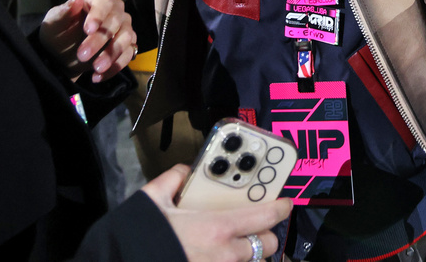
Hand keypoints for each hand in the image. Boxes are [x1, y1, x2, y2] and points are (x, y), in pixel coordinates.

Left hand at [38, 0, 136, 82]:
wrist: (62, 55)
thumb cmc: (58, 33)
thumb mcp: (53, 24)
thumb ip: (62, 13)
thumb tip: (77, 1)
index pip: (103, 1)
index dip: (98, 14)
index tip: (88, 30)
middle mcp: (114, 9)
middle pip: (115, 21)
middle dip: (99, 40)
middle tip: (81, 56)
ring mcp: (123, 26)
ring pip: (126, 37)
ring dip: (112, 54)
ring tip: (95, 69)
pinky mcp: (127, 45)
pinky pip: (128, 54)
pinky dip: (115, 66)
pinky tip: (97, 76)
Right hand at [142, 165, 290, 261]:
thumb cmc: (141, 235)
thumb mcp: (153, 199)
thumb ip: (174, 179)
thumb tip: (186, 172)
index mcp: (218, 227)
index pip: (265, 217)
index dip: (281, 208)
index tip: (285, 202)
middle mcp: (226, 254)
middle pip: (267, 245)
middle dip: (266, 234)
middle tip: (255, 224)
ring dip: (250, 253)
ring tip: (236, 244)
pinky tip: (218, 256)